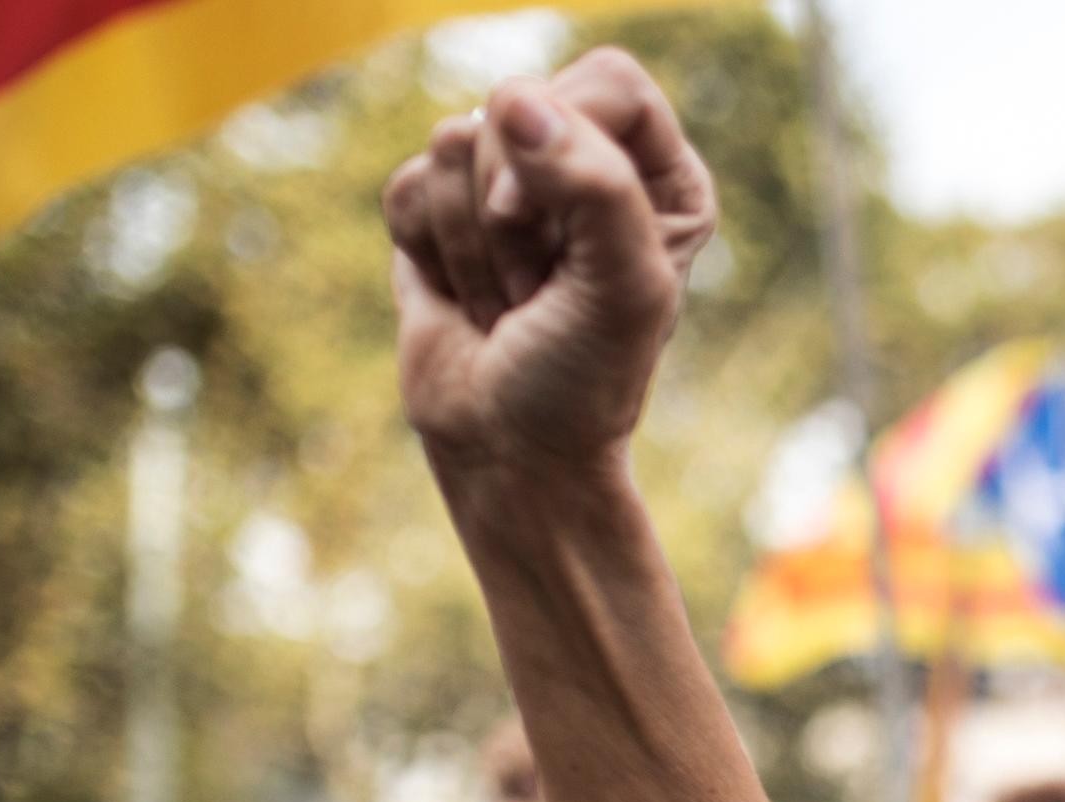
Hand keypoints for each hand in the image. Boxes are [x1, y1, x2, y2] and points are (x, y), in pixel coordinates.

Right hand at [384, 49, 716, 482]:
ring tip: (509, 304)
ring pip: (451, 142)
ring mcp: (508, 186)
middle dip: (511, 214)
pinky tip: (465, 300)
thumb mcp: (623, 287)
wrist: (509, 453)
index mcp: (658, 175)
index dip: (566, 138)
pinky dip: (427, 252)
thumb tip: (513, 100)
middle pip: (516, 105)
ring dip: (471, 246)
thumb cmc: (583, 380)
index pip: (609, 83)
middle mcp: (586, 167)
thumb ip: (594, 184)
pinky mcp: (439, 213)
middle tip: (538, 292)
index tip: (548, 222)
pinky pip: (406, 184)